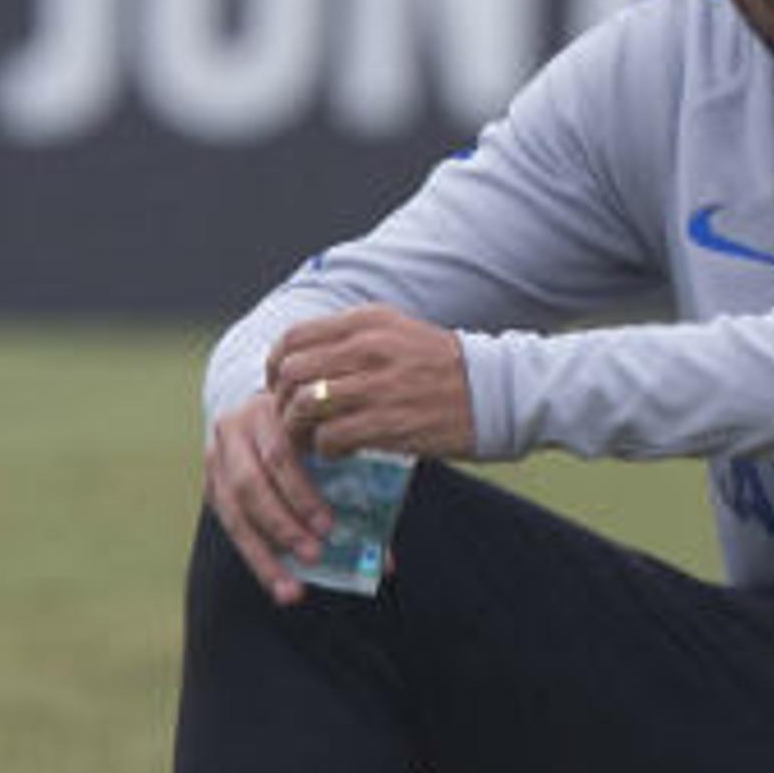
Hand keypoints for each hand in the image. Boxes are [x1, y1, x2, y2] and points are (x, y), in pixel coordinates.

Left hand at [265, 306, 472, 461]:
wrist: (497, 392)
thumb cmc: (444, 368)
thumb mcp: (398, 332)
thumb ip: (352, 338)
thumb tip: (304, 359)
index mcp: (367, 321)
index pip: (294, 338)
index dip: (275, 366)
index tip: (281, 387)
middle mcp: (368, 348)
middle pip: (292, 373)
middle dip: (282, 401)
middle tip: (292, 420)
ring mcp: (378, 386)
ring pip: (304, 407)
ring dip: (299, 430)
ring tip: (311, 440)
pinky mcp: (389, 423)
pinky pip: (330, 438)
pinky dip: (325, 449)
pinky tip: (339, 451)